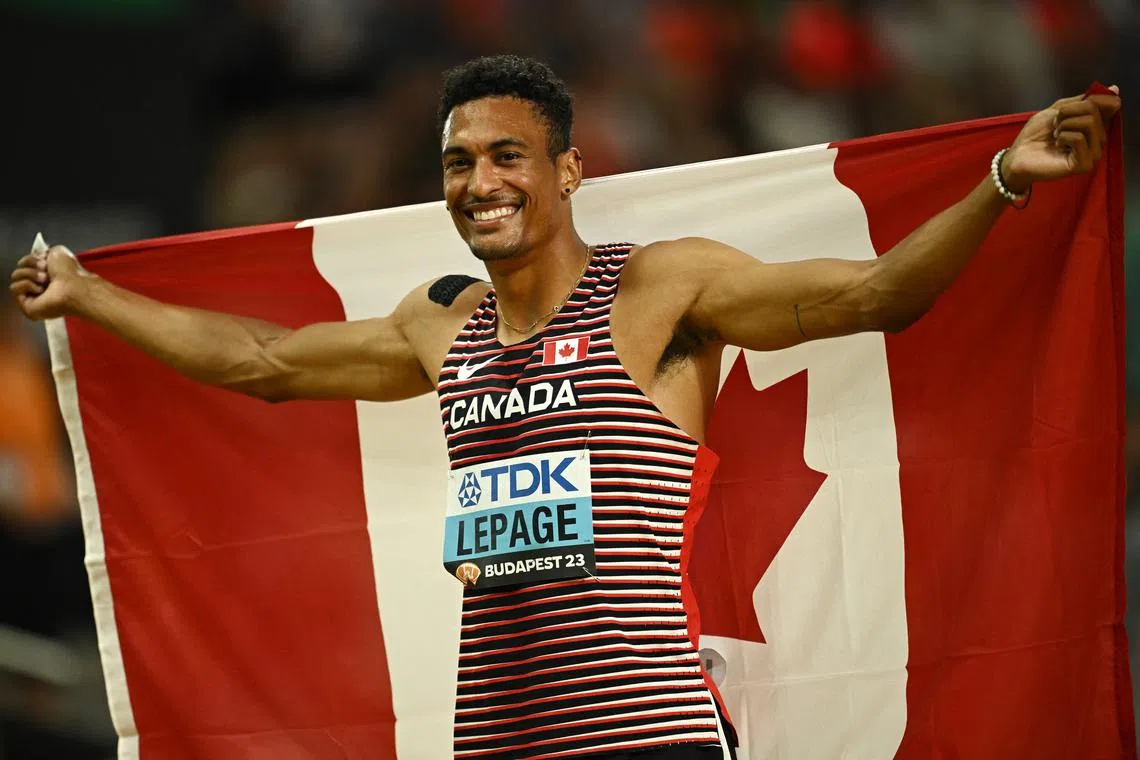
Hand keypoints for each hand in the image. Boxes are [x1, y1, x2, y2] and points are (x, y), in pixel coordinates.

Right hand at [9, 244, 85, 320]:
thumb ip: (45, 252)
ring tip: (45, 279)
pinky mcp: (27, 307)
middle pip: (18, 269)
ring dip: (29, 274)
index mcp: (46, 275)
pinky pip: (14, 289)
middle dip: (30, 265)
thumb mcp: (57, 252)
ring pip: (15, 277)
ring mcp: (33, 298)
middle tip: (45, 270)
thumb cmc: (70, 272)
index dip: (31, 259)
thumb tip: (38, 255)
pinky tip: (40, 289)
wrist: (74, 286)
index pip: (25, 263)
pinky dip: (26, 285)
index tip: (44, 259)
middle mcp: (39, 286)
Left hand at [1002, 87, 1120, 192]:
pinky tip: (1056, 145)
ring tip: (1055, 135)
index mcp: (1095, 126)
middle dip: (1068, 112)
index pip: (1108, 104)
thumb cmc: (1035, 134)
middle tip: (1055, 125)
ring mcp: (1093, 153)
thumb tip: (1115, 89)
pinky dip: (1063, 136)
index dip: (1089, 100)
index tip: (1067, 107)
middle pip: (1094, 111)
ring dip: (1064, 124)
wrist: (1018, 155)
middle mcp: (1098, 140)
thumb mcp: (1059, 109)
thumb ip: (1085, 100)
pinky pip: (1079, 138)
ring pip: (1089, 123)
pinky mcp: (1084, 164)